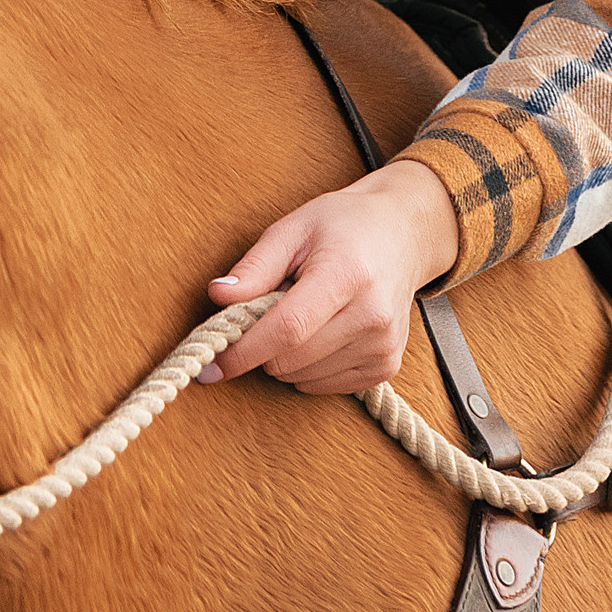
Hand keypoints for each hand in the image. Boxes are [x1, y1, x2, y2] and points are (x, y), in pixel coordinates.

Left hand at [198, 161, 460, 395]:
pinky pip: (322, 386)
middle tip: (269, 308)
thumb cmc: (343, 225)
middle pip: (289, 360)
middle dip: (261, 345)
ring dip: (285, 355)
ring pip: (301, 378)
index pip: (287, 329)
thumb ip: (255, 266)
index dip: (243, 351)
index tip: (209, 363)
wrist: (402, 234)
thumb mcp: (293, 228)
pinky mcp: (386, 366)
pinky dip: (307, 367)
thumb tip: (218, 296)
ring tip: (306, 312)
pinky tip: (323, 330)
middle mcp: (373, 315)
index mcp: (347, 274)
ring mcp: (383, 345)